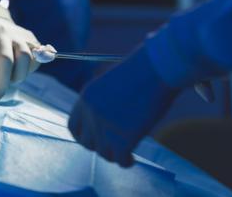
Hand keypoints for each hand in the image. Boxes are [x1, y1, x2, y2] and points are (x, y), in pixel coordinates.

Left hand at [0, 16, 39, 103]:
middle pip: (6, 59)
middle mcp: (2, 32)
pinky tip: (19, 72)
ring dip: (18, 76)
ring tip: (10, 81)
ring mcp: (18, 34)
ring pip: (25, 57)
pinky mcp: (30, 38)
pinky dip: (28, 69)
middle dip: (2, 83)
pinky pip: (35, 57)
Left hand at [68, 47, 178, 166]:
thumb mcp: (112, 85)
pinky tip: (132, 159)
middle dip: (100, 146)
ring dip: (114, 154)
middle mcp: (91, 114)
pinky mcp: (123, 139)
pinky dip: (126, 162)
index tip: (93, 141)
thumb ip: (103, 105)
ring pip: (104, 153)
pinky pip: (120, 160)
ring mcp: (105, 128)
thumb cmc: (142, 72)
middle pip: (87, 143)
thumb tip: (105, 126)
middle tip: (113, 146)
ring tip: (126, 152)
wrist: (157, 69)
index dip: (83, 136)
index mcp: (86, 98)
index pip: (73, 126)